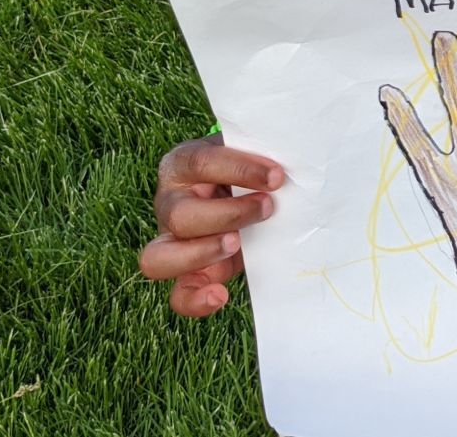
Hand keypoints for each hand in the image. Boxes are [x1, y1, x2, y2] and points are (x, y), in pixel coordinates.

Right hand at [140, 134, 285, 316]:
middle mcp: (169, 203)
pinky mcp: (185, 273)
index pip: (201, 163)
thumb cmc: (249, 171)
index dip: (239, 169)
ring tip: (238, 244)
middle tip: (268, 208)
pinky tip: (221, 295)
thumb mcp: (251, 156)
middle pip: (178, 215)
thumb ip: (262, 159)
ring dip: (202, 253)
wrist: (245, 193)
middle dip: (228, 214)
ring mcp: (170, 241)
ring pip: (159, 258)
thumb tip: (297, 164)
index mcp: (182, 165)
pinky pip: (177, 295)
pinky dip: (195, 300)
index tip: (277, 176)